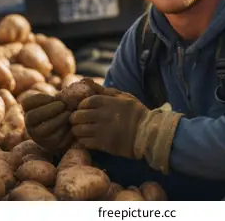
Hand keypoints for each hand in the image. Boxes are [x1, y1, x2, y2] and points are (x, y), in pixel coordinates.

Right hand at [22, 93, 72, 153]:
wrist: (68, 130)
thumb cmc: (62, 110)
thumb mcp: (56, 101)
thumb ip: (56, 97)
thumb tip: (66, 96)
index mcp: (29, 112)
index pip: (26, 103)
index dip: (40, 98)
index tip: (53, 97)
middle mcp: (30, 126)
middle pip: (32, 116)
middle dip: (49, 109)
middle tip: (62, 105)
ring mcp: (39, 138)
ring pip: (45, 129)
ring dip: (59, 118)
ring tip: (68, 113)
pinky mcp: (51, 145)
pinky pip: (57, 137)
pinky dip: (66, 128)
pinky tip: (70, 123)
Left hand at [69, 88, 183, 173]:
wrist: (148, 133)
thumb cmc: (135, 113)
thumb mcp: (122, 96)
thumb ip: (103, 90)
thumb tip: (85, 80)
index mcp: (106, 102)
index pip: (83, 102)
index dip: (81, 106)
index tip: (84, 110)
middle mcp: (101, 115)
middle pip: (77, 116)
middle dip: (76, 119)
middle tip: (80, 121)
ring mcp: (101, 131)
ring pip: (78, 130)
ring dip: (78, 130)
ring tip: (83, 131)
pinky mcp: (103, 144)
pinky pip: (84, 142)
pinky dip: (83, 141)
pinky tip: (88, 139)